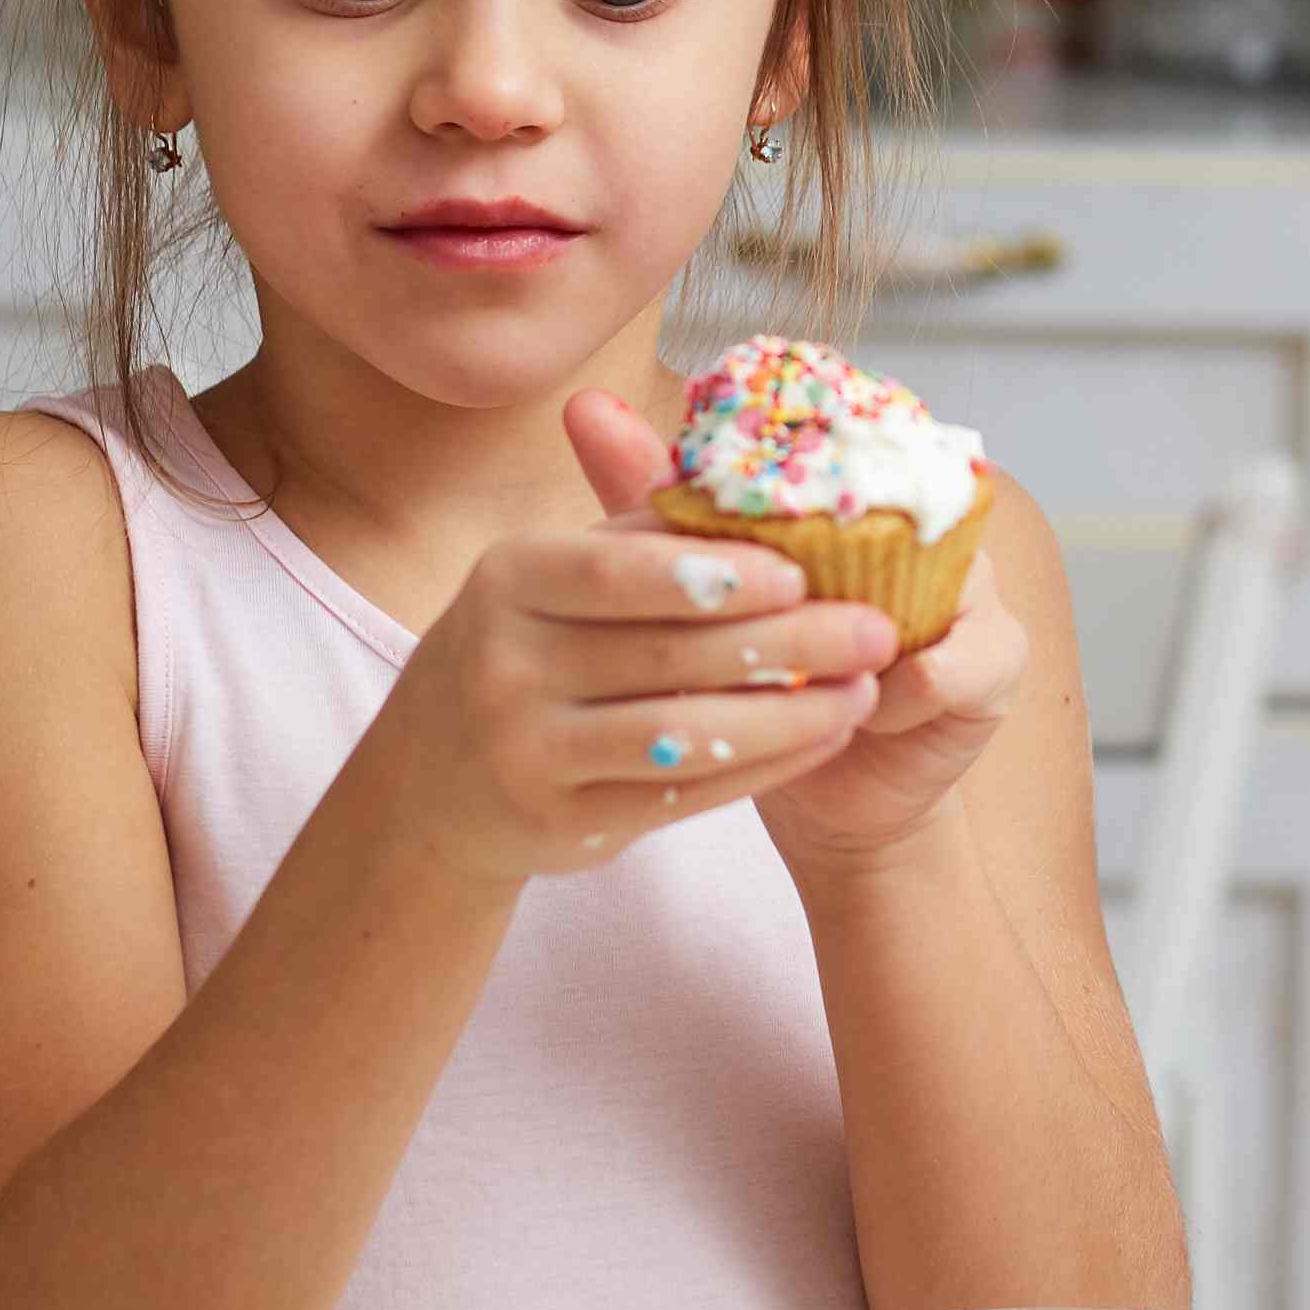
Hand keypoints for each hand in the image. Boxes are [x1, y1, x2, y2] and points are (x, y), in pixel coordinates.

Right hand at [357, 390, 901, 881]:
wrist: (433, 785)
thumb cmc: (524, 650)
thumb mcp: (551, 580)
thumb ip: (643, 535)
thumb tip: (761, 484)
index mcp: (508, 580)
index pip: (617, 572)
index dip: (713, 573)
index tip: (802, 569)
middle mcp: (506, 666)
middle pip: (666, 654)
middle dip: (787, 642)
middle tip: (875, 629)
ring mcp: (529, 754)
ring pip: (682, 734)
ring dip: (789, 715)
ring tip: (864, 692)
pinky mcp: (563, 825)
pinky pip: (683, 794)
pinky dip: (762, 766)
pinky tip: (819, 740)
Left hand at [557, 395, 1023, 878]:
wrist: (824, 795)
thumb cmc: (753, 680)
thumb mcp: (697, 589)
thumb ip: (652, 497)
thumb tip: (583, 406)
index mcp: (861, 484)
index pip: (830, 444)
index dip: (772, 469)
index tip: (706, 505)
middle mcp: (929, 516)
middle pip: (886, 504)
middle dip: (810, 550)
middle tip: (743, 592)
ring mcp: (976, 582)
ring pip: (923, 580)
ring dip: (853, 629)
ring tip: (792, 670)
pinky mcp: (998, 657)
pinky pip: (951, 664)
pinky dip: (895, 692)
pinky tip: (852, 716)